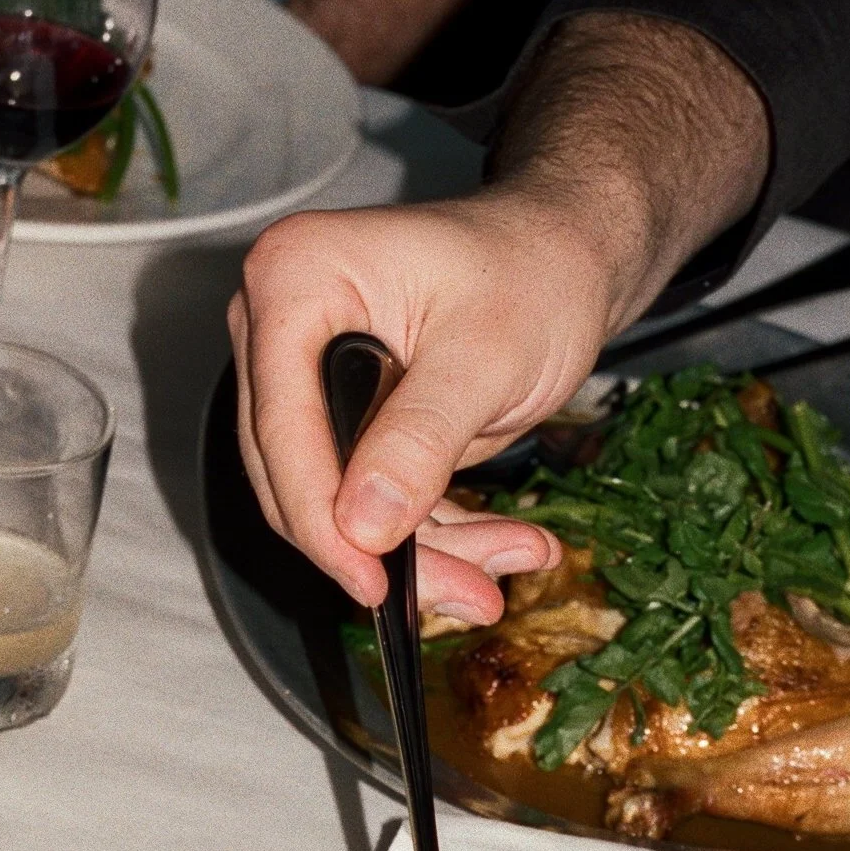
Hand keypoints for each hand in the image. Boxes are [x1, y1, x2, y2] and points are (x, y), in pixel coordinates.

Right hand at [229, 15, 769, 622]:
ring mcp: (313, 379)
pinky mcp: (350, 421)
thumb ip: (419, 439)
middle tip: (468, 594)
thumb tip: (362, 524)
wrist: (569, 256)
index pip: (280, 430)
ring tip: (509, 568)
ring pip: (339, 505)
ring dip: (425, 554)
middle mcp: (282, 330)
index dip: (320, 520)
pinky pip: (375, 503)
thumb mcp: (484, 356)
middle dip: (384, 549)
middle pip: (302, 478)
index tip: (370, 582)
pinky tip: (507, 546)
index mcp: (294, 284)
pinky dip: (438, 538)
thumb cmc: (533, 269)